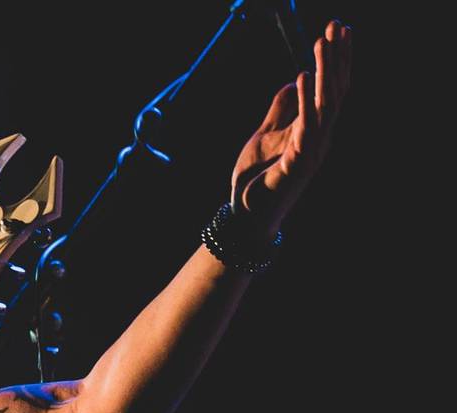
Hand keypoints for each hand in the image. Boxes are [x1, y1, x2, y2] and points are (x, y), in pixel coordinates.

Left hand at [230, 20, 352, 234]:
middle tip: (336, 26)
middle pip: (334, 92)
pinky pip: (304, 128)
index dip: (336, 60)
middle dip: (336, 58)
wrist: (244, 217)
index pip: (331, 89)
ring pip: (325, 106)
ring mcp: (310, 153)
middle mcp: (319, 139)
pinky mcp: (296, 164)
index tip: (337, 30)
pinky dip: (305, 101)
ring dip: (324, 73)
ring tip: (321, 44)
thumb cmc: (256, 180)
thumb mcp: (265, 135)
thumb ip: (280, 110)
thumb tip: (293, 81)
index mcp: (313, 131)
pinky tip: (303, 77)